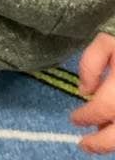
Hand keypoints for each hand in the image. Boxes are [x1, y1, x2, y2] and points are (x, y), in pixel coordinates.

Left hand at [71, 33, 114, 152]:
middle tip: (83, 145)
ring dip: (112, 141)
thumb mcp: (107, 39)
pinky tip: (111, 129)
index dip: (87, 116)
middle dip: (101, 143)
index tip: (74, 118)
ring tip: (97, 140)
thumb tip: (84, 90)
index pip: (104, 108)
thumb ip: (91, 63)